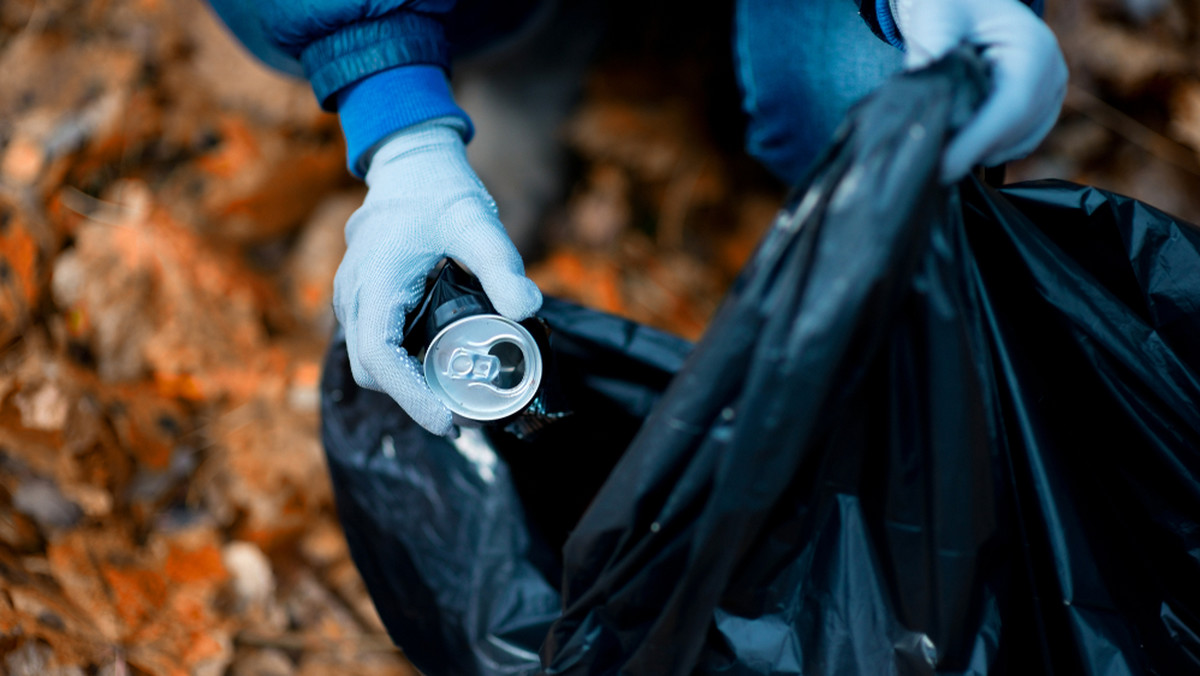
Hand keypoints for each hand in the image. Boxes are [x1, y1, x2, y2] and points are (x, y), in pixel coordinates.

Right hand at [333, 117, 542, 434]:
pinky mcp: (361, 301)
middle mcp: (353, 298)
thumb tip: (529, 309)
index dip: (410, 397)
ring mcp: (351, 300)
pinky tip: (438, 368)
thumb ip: (501, 265)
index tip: (447, 420)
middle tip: (464, 416)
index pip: (380, 359)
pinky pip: (373, 346)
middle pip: (372, 372)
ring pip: (369, 363)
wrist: (411, 165)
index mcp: (374, 284)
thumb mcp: (477, 225)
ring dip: (406, 386)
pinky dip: (401, 366)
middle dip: (413, 400)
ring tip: (456, 398)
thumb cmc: (441, 193)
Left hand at [894, 0, 1067, 181]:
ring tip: (942, 155)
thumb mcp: (937, 18)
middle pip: (1017, 132)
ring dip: (980, 153)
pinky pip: (1020, 142)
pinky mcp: (1042, 108)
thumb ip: (933, 54)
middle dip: (973, 152)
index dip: (977, 141)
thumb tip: (925, 100)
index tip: (943, 166)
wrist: (971, 3)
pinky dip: (990, 149)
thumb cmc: (952, 5)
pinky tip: (962, 146)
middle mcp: (1051, 73)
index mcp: (1033, 49)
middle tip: (930, 167)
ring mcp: (1052, 93)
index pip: (1011, 107)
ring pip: (1018, 142)